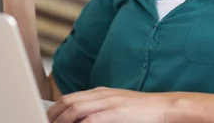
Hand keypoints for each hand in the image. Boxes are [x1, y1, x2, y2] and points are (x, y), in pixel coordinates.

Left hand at [47, 87, 172, 122]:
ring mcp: (108, 102)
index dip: (55, 110)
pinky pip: (90, 120)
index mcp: (101, 93)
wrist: (165, 108)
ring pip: (75, 109)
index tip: (48, 120)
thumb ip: (99, 112)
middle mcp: (101, 94)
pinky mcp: (115, 113)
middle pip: (68, 102)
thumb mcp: (117, 108)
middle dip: (53, 116)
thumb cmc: (144, 112)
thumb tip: (82, 120)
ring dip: (62, 121)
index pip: (69, 98)